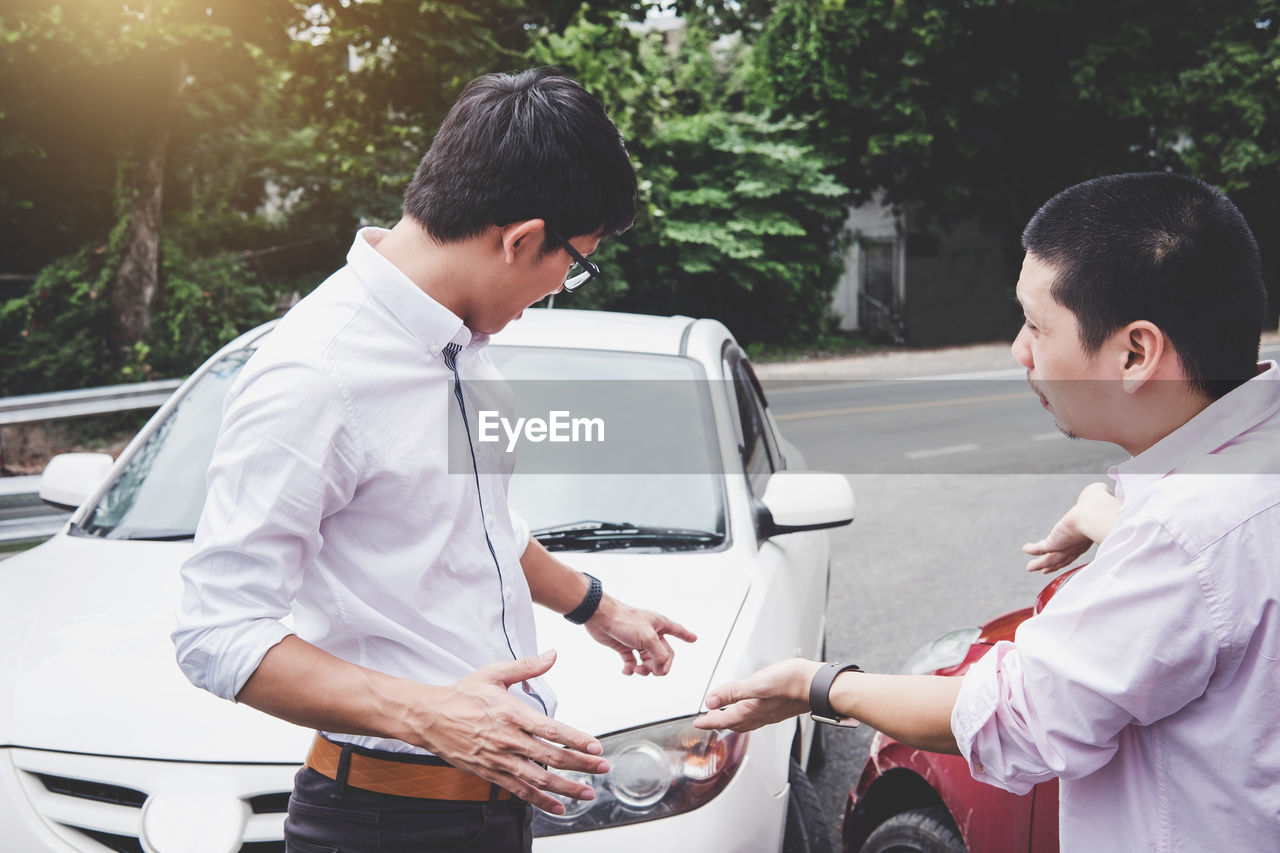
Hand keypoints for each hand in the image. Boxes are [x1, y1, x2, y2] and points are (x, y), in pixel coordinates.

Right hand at [404, 650, 607, 814]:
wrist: (429, 717)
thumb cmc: (462, 694)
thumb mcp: (494, 673)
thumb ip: (526, 666)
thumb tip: (552, 655)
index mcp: (511, 713)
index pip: (550, 729)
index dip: (575, 740)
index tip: (595, 747)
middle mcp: (507, 740)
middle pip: (550, 757)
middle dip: (580, 765)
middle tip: (601, 768)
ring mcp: (499, 760)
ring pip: (538, 779)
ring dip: (566, 788)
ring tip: (587, 793)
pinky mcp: (490, 773)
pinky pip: (519, 791)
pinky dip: (540, 801)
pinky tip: (558, 807)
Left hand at [585, 596, 696, 675]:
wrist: (600, 617)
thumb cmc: (625, 621)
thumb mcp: (648, 638)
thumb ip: (660, 654)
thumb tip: (663, 669)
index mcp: (659, 625)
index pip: (677, 631)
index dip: (686, 635)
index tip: (694, 638)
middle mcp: (650, 633)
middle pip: (663, 653)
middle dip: (660, 665)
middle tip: (653, 671)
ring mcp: (637, 640)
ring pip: (648, 660)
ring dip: (645, 669)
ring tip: (637, 670)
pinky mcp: (624, 646)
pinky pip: (632, 662)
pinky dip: (631, 669)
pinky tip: (627, 670)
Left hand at [693, 658, 823, 732]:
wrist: (819, 686)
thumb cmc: (792, 683)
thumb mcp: (757, 684)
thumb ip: (733, 692)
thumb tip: (711, 700)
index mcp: (752, 710)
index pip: (724, 719)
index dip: (708, 721)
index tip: (697, 723)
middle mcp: (761, 715)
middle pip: (735, 723)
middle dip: (719, 723)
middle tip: (708, 721)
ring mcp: (772, 713)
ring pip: (747, 721)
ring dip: (733, 719)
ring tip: (725, 715)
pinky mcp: (780, 707)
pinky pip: (758, 716)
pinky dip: (748, 714)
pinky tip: (751, 706)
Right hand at [1022, 482, 1119, 572]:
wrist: (1095, 514)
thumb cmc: (1101, 504)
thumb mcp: (1100, 496)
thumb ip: (1100, 494)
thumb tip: (1102, 489)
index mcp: (1089, 535)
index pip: (1078, 547)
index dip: (1070, 552)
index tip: (1065, 555)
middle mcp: (1077, 544)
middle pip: (1063, 558)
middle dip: (1053, 564)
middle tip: (1045, 570)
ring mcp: (1065, 545)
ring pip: (1051, 558)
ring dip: (1040, 564)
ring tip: (1030, 568)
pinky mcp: (1054, 543)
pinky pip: (1041, 548)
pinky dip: (1033, 550)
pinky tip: (1025, 549)